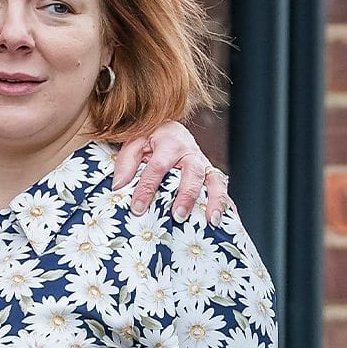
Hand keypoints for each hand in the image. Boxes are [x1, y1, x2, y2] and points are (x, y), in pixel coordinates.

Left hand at [112, 121, 231, 222]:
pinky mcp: (211, 174)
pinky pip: (222, 188)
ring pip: (215, 180)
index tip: (137, 208)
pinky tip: (228, 219)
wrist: (170, 127)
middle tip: (178, 215)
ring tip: (212, 220)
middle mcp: (191, 152)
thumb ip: (126, 163)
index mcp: (170, 142)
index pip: (158, 166)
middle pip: (193, 173)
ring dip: (215, 200)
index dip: (147, 188)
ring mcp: (204, 163)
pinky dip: (227, 203)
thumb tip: (119, 186)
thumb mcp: (134, 142)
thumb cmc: (151, 138)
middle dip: (187, 195)